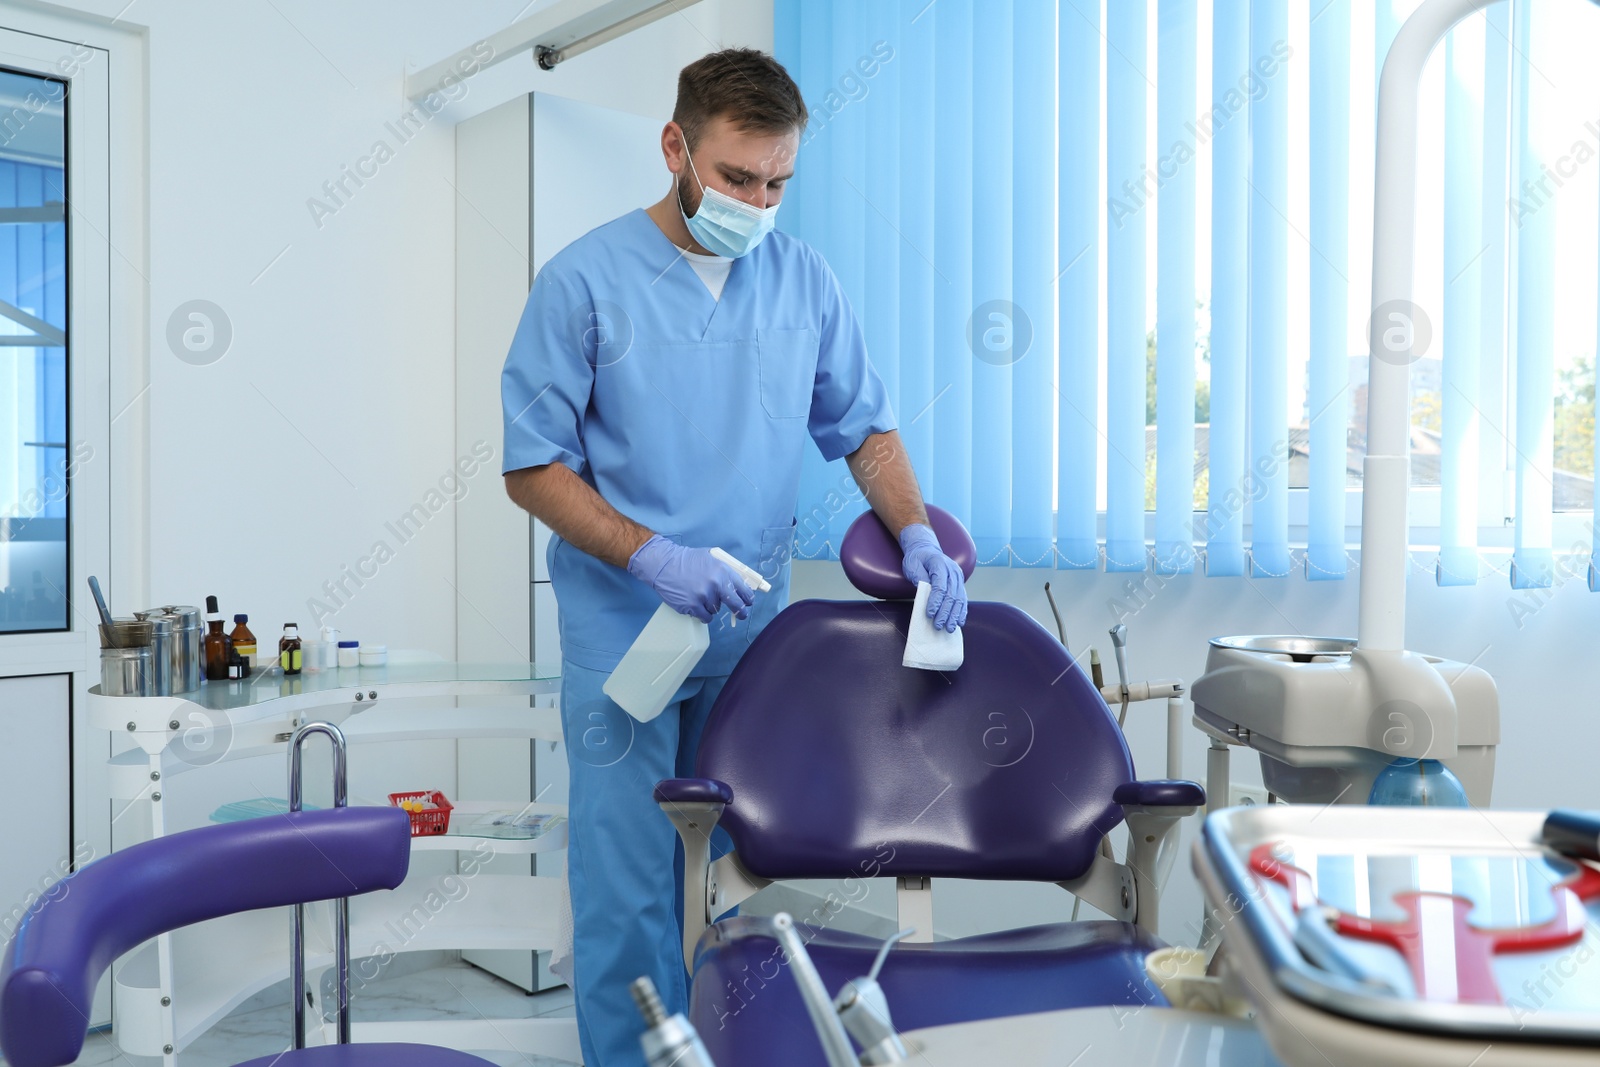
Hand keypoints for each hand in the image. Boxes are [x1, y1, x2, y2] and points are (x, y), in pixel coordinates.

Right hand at [627, 535, 755, 623]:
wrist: (664, 564)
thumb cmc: (688, 560)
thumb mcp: (711, 558)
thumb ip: (726, 571)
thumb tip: (740, 585)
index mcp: (723, 570)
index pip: (744, 589)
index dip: (747, 599)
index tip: (748, 603)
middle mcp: (716, 584)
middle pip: (736, 605)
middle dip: (740, 611)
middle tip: (741, 614)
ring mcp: (704, 596)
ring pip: (717, 610)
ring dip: (712, 607)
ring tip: (701, 596)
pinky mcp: (693, 606)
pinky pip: (706, 617)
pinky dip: (703, 614)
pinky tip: (697, 606)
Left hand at [898, 523, 967, 631]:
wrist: (926, 549)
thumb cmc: (917, 558)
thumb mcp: (912, 565)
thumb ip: (918, 577)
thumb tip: (923, 593)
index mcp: (940, 564)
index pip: (939, 586)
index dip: (935, 601)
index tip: (930, 614)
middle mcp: (952, 570)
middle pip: (951, 594)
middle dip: (945, 612)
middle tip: (939, 626)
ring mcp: (958, 577)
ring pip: (959, 598)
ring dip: (954, 615)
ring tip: (949, 628)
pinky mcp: (959, 583)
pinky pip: (963, 598)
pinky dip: (961, 611)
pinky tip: (959, 621)